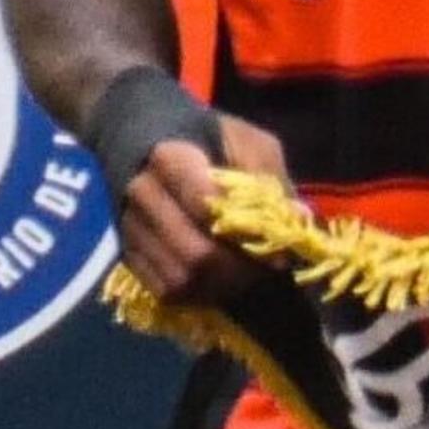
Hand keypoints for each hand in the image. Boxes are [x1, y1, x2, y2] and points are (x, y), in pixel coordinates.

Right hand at [119, 112, 287, 305]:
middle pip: (196, 254)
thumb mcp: (247, 141)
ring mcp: (131, 227)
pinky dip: (199, 295)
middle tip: (267, 271)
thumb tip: (298, 220)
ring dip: (221, 288)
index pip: (207, 207)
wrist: (144, 132)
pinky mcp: (129, 252)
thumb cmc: (207, 136)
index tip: (280, 249)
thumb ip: (272, 178)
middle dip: (240, 271)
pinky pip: (166, 290)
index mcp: (171, 158)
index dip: (250, 234)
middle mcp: (143, 195)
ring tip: (245, 277)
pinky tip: (219, 282)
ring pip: (181, 279)